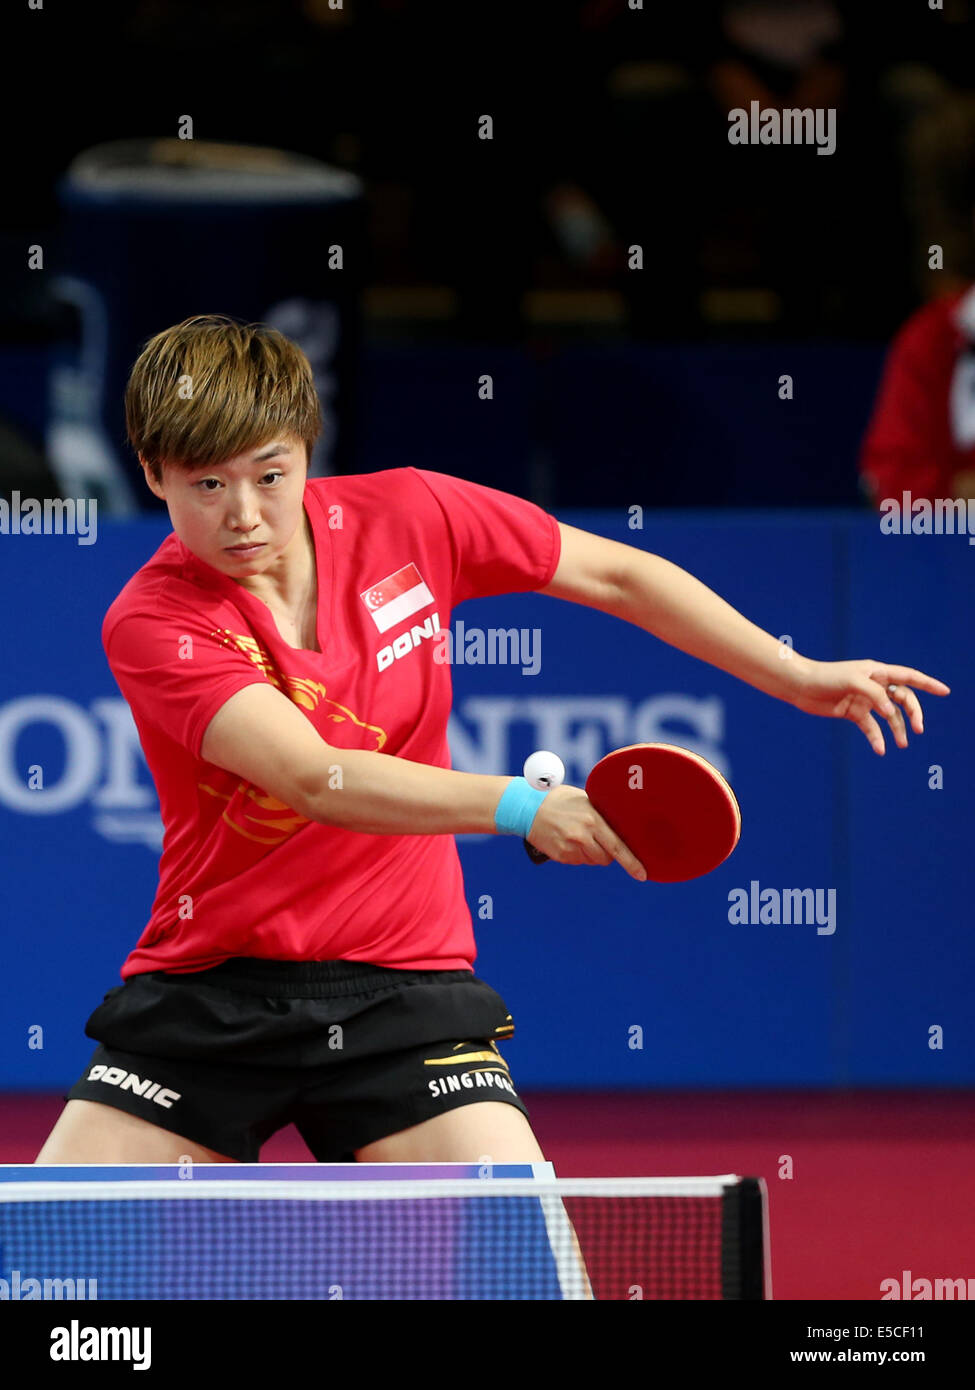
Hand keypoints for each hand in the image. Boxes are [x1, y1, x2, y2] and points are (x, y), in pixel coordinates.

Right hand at [525, 784, 646, 880]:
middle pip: (606, 858)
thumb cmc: (559, 799)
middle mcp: (583, 836)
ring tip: (578, 835)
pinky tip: (567, 839)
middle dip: (607, 853)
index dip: (631, 862)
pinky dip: (577, 854)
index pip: (617, 846)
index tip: (642, 875)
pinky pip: (577, 861)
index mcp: (593, 821)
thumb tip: (619, 828)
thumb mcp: (584, 801)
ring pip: (592, 860)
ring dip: (591, 853)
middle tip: (597, 839)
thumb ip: (600, 816)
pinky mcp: (560, 856)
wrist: (527, 807)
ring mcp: (570, 848)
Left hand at [790, 658, 949, 753]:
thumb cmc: (827, 677)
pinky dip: (876, 738)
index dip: (928, 684)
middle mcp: (874, 685)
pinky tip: (880, 749)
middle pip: (902, 699)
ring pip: (889, 716)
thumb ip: (875, 695)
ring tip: (903, 744)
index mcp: (877, 672)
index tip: (945, 692)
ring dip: (897, 729)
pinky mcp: (853, 712)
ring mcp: (864, 700)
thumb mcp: (853, 682)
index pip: (909, 677)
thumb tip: (891, 712)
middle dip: (913, 713)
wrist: (801, 686)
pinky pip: (870, 727)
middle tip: (919, 729)